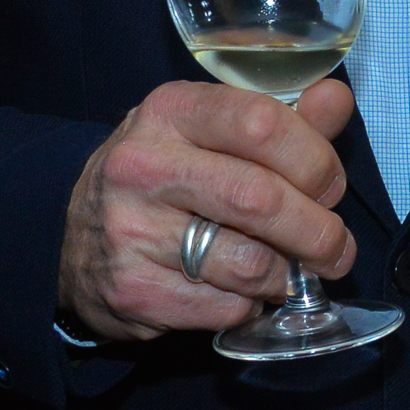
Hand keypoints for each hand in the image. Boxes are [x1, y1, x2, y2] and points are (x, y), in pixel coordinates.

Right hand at [55, 78, 357, 341]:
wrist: (71, 241)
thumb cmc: (167, 177)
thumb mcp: (211, 132)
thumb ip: (283, 119)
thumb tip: (336, 100)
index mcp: (171, 112)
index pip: (263, 124)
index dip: (315, 159)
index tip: (331, 186)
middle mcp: (143, 166)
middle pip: (260, 200)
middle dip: (318, 232)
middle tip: (337, 249)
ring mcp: (130, 231)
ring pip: (248, 264)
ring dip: (285, 275)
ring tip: (288, 270)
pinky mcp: (131, 291)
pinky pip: (224, 308)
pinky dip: (249, 306)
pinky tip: (240, 291)